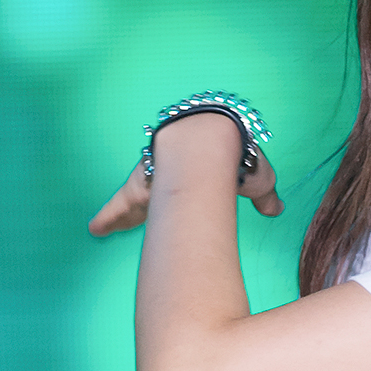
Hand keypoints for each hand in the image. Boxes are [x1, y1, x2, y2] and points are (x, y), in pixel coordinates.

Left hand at [87, 112, 282, 235]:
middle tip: (127, 221)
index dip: (180, 197)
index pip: (186, 186)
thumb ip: (264, 196)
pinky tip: (94, 229)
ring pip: (133, 201)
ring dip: (120, 216)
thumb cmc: (240, 157)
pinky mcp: (138, 188)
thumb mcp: (260, 180)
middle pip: (154, 193)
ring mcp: (152, 179)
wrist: (213, 141)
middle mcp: (171, 173)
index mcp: (200, 169)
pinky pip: (119, 205)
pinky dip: (108, 217)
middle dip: (142, 207)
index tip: (174, 206)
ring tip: (102, 229)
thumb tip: (275, 208)